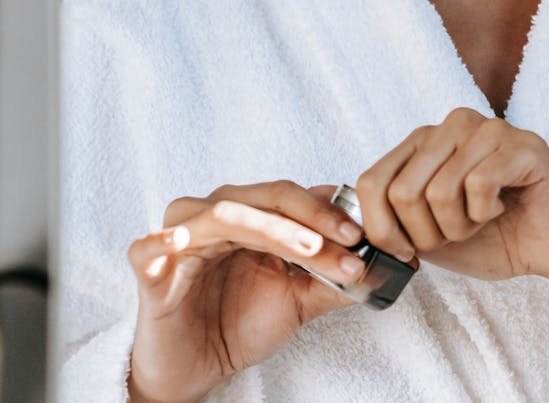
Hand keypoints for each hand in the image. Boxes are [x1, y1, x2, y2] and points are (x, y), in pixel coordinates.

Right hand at [126, 182, 367, 402]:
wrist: (197, 368)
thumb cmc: (241, 324)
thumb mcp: (299, 301)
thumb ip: (333, 277)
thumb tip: (380, 262)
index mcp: (251, 217)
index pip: (293, 198)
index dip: (330, 210)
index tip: (365, 233)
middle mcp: (216, 217)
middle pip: (265, 199)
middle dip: (312, 218)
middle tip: (348, 239)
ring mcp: (181, 239)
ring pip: (225, 215)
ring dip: (271, 229)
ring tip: (307, 248)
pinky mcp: (149, 269)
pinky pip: (149, 246)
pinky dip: (163, 239)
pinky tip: (182, 240)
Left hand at [356, 108, 548, 311]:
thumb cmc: (495, 238)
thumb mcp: (428, 233)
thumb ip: (392, 221)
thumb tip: (349, 227)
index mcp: (423, 141)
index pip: (371, 182)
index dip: (382, 230)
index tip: (408, 250)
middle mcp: (452, 125)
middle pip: (403, 192)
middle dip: (427, 234)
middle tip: (458, 235)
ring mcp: (488, 129)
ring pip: (439, 192)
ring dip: (459, 226)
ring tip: (482, 220)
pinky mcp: (521, 144)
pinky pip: (478, 186)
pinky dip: (486, 214)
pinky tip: (503, 208)